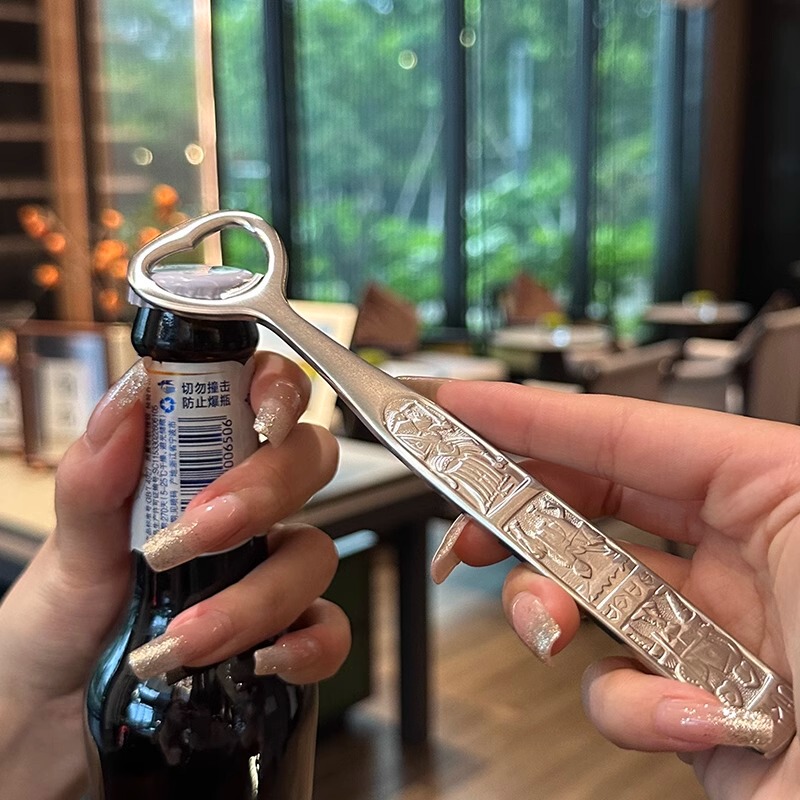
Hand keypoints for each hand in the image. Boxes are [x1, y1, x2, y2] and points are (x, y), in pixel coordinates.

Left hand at [0, 353, 349, 797]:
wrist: (48, 722)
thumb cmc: (57, 623)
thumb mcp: (64, 548)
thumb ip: (95, 475)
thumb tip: (129, 401)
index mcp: (194, 468)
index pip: (261, 397)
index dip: (279, 388)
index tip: (260, 414)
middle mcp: (242, 514)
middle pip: (308, 462)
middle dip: (266, 490)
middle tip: (201, 531)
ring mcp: (266, 574)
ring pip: (316, 552)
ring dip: (258, 593)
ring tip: (185, 635)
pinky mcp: (279, 639)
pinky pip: (329, 631)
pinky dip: (308, 646)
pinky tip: (262, 661)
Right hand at [426, 379, 799, 799]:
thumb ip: (739, 488)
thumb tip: (616, 470)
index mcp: (778, 491)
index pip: (630, 434)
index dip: (538, 416)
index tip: (468, 408)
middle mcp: (743, 557)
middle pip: (595, 506)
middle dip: (519, 513)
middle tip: (468, 525)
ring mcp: (716, 633)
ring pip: (594, 602)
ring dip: (551, 613)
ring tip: (546, 630)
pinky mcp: (701, 704)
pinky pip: (628, 691)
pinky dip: (632, 706)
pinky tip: (685, 721)